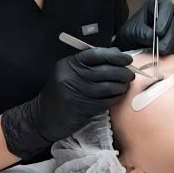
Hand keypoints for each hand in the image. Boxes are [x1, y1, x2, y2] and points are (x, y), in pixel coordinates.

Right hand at [2, 48, 135, 159]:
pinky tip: (119, 96)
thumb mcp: (67, 73)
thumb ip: (87, 65)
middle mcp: (71, 77)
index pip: (95, 55)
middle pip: (103, 70)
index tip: (127, 58)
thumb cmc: (59, 94)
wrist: (43, 117)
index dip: (114, 55)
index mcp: (68, 64)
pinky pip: (105, 101)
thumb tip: (115, 55)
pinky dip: (115, 98)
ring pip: (106, 87)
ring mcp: (76, 93)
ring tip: (126, 85)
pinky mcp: (82, 108)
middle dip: (121, 71)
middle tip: (131, 74)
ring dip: (120, 86)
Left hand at [113, 0, 173, 54]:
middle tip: (160, 49)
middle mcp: (172, 13)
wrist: (133, 44)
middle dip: (169, 38)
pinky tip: (169, 52)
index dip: (164, 21)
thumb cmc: (133, 34)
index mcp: (159, 5)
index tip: (158, 33)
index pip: (167, 8)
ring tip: (162, 52)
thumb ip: (142, 32)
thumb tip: (152, 37)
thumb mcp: (132, 31)